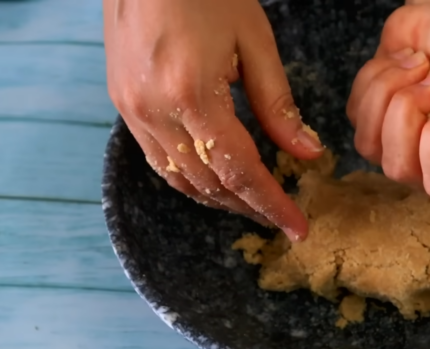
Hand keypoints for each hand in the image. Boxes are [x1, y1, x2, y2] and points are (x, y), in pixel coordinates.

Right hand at [103, 0, 324, 240]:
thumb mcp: (254, 41)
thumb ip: (278, 104)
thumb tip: (306, 153)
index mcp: (192, 96)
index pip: (240, 171)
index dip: (271, 204)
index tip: (297, 227)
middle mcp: (154, 113)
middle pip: (209, 184)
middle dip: (249, 207)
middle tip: (282, 218)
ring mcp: (132, 112)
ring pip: (180, 179)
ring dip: (220, 199)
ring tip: (255, 205)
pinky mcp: (123, 106)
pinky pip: (159, 160)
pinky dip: (191, 180)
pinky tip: (216, 181)